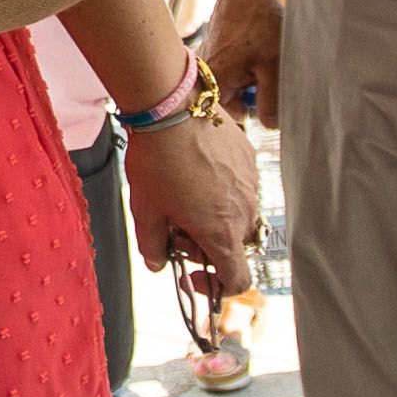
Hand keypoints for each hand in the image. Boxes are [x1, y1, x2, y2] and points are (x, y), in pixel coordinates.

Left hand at [127, 112, 261, 301]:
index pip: (238, 279)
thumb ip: (152, 245)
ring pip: (239, 215)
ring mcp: (251, 183)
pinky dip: (222, 190)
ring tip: (185, 197)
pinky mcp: (249, 158)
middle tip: (178, 229)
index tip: (194, 275)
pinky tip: (196, 172)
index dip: (217, 287)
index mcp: (221, 233)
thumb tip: (156, 262)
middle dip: (208, 246)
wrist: (172, 109)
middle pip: (234, 246)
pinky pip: (241, 186)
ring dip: (216, 217)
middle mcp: (244, 211)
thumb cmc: (157, 161)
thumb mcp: (145, 211)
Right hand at [199, 0, 282, 124]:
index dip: (251, 115)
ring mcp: (204, 66)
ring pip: (231, 89)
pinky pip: (228, 75)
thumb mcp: (274, 66)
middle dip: (251, 97)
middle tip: (266, 76)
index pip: (227, 121)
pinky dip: (245, 70)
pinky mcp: (211, 56)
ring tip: (262, 61)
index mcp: (212, 83)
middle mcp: (200, 77)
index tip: (266, 101)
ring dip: (250, 83)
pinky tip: (254, 53)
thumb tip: (270, 126)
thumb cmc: (260, 23)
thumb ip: (272, 102)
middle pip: (229, 105)